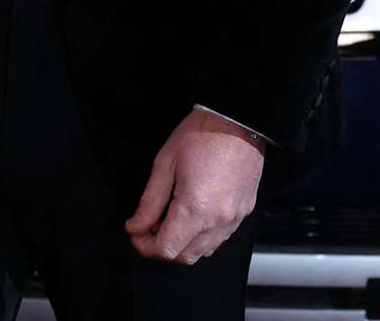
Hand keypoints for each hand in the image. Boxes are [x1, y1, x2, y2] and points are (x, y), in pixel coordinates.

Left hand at [124, 108, 264, 265]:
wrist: (238, 122)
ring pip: (204, 251)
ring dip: (183, 245)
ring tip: (168, 222)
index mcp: (195, 209)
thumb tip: (135, 226)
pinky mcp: (244, 213)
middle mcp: (218, 221)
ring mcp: (234, 219)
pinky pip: (220, 238)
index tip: (135, 234)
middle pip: (185, 257)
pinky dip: (201, 237)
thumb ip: (149, 202)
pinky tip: (190, 217)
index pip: (167, 249)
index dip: (145, 247)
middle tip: (147, 229)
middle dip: (162, 249)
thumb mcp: (164, 164)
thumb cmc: (200, 136)